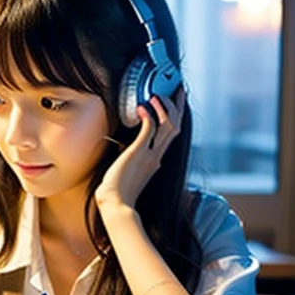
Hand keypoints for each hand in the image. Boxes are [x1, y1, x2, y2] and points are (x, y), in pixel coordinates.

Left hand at [94, 88, 185, 212]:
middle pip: (176, 126)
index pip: (171, 134)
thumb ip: (133, 160)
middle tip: (178, 90)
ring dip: (163, 108)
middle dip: (178, 106)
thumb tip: (127, 150)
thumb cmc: (117, 190)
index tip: (177, 103)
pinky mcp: (138, 153)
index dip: (176, 117)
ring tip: (155, 96)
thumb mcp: (129, 171)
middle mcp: (157, 156)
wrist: (116, 204)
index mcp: (156, 160)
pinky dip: (148, 116)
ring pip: (168, 126)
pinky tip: (142, 108)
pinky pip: (148, 129)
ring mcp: (150, 154)